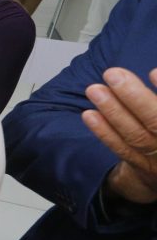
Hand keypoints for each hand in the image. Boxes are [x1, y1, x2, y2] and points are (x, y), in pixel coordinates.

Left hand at [83, 68, 156, 203]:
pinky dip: (105, 132)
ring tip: (94, 89)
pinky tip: (89, 114)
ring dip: (113, 111)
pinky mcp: (143, 167)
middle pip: (156, 122)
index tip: (153, 72)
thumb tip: (154, 73)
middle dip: (134, 97)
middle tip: (113, 74)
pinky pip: (122, 149)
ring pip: (136, 136)